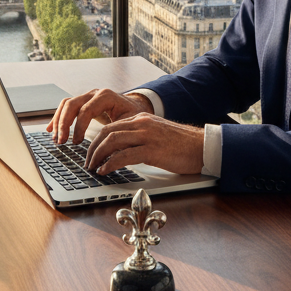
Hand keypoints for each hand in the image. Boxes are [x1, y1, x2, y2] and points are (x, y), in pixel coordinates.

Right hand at [47, 88, 152, 144]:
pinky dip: (58, 117)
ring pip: (66, 105)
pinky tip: (51, 129)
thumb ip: (117, 133)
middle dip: (64, 124)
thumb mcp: (130, 124)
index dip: (79, 127)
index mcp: (106, 96)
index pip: (86, 110)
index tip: (77, 143)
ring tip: (56, 139)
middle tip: (61, 141)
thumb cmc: (134, 116)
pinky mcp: (83, 103)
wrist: (136, 107)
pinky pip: (66, 107)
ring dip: (59, 121)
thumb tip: (106, 150)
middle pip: (72, 104)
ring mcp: (87, 96)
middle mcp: (94, 93)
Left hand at [84, 113, 203, 176]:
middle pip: (107, 133)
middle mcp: (142, 124)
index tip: (91, 153)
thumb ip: (140, 137)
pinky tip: (105, 170)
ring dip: (98, 156)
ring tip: (92, 168)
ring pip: (112, 141)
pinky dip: (110, 163)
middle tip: (87, 162)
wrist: (203, 147)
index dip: (97, 140)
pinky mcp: (152, 150)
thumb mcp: (157, 135)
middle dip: (92, 148)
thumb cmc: (182, 145)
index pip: (111, 126)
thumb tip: (122, 151)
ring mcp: (147, 136)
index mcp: (142, 119)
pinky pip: (124, 155)